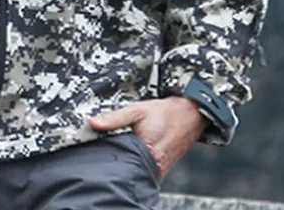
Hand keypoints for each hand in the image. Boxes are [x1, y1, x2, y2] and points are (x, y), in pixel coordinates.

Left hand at [88, 97, 206, 176]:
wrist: (190, 115)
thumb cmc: (165, 112)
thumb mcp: (137, 110)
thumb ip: (115, 118)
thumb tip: (92, 123)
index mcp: (147, 152)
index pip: (118, 162)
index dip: (105, 157)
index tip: (95, 152)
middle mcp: (154, 166)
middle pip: (126, 170)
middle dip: (114, 162)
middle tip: (105, 152)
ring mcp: (158, 171)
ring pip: (135, 172)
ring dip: (125, 164)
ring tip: (117, 153)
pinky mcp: (161, 171)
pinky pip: (144, 172)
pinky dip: (135, 165)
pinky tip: (130, 156)